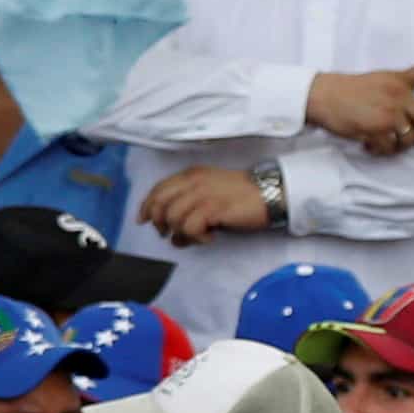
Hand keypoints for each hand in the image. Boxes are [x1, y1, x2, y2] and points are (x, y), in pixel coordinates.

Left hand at [136, 165, 272, 247]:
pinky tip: (210, 237)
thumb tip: (174, 236)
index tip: (142, 220)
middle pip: (159, 203)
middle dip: (159, 222)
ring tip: (197, 236)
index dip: (146, 206)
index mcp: (191, 175)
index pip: (158, 189)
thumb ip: (190, 210)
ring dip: (180, 232)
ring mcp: (203, 194)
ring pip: (173, 217)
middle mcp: (193, 182)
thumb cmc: (243, 197)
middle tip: (169, 234)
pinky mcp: (213, 208)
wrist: (271, 193)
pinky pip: (190, 227)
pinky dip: (196, 237)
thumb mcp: (211, 197)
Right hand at [306, 66, 413, 155]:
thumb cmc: (343, 90)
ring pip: (411, 139)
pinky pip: (390, 148)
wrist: (319, 95)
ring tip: (384, 142)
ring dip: (399, 145)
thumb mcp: (375, 80)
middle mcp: (398, 95)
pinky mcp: (377, 129)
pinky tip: (369, 145)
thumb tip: (409, 115)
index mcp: (397, 80)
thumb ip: (395, 90)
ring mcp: (389, 113)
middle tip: (412, 137)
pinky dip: (381, 151)